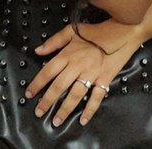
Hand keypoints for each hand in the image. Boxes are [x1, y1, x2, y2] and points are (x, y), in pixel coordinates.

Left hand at [27, 21, 143, 126]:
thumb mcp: (72, 30)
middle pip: (59, 86)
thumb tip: (38, 51)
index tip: (29, 94)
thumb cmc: (96, 31)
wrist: (122, 30)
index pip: (48, 71)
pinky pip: (96, 97)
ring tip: (56, 120)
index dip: (37, 84)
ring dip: (65, 109)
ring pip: (75, 94)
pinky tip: (83, 119)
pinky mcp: (104, 79)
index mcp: (68, 54)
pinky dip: (90, 109)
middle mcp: (78, 66)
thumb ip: (54, 41)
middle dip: (47, 101)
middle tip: (39, 112)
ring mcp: (92, 74)